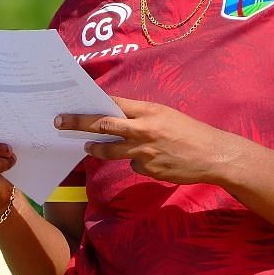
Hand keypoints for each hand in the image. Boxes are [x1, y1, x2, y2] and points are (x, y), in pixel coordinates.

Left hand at [55, 96, 243, 184]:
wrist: (214, 156)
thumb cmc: (190, 132)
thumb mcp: (166, 115)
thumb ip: (141, 115)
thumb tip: (114, 115)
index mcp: (148, 111)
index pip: (112, 104)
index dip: (91, 104)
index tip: (73, 104)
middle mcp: (143, 130)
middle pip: (102, 125)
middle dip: (78, 123)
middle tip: (59, 123)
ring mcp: (144, 152)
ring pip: (110, 151)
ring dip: (96, 149)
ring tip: (88, 147)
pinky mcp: (148, 170)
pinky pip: (133, 166)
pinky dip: (136, 163)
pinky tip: (153, 161)